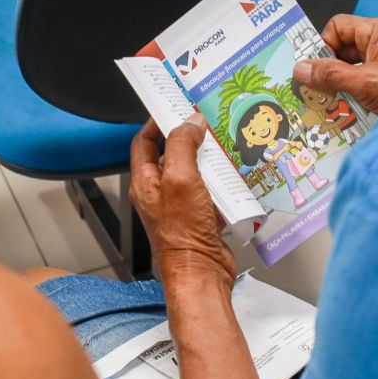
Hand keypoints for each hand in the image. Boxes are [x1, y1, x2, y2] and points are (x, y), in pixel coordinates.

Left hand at [130, 115, 236, 288]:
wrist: (202, 271)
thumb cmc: (182, 234)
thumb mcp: (180, 179)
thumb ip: (182, 146)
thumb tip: (190, 123)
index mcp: (146, 181)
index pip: (143, 142)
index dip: (156, 122)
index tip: (173, 107)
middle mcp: (160, 192)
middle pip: (171, 154)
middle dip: (189, 138)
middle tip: (206, 124)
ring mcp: (181, 205)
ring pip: (194, 171)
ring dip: (209, 159)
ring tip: (224, 146)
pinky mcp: (201, 215)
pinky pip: (211, 190)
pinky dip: (222, 181)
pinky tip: (234, 176)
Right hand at [293, 14, 377, 112]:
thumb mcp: (366, 82)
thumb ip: (332, 76)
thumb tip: (303, 69)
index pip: (339, 27)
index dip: (323, 44)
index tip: (314, 66)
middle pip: (343, 50)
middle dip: (329, 70)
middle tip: (315, 88)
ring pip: (351, 70)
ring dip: (340, 86)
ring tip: (330, 104)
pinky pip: (362, 84)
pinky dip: (352, 96)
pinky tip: (347, 112)